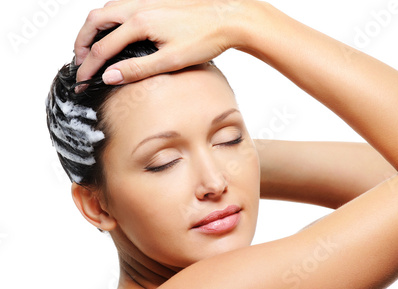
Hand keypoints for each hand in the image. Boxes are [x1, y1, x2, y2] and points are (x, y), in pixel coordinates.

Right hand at [74, 0, 247, 83]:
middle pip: (96, 21)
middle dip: (82, 42)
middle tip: (79, 61)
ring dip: (94, 28)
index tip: (81, 81)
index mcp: (139, 22)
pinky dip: (109, 19)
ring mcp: (146, 1)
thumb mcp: (171, 61)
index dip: (89, 66)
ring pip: (107, 10)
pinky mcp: (154, 1)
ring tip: (91, 47)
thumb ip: (138, 69)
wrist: (228, 18)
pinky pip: (121, 6)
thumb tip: (110, 76)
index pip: (103, 47)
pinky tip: (115, 31)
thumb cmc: (205, 39)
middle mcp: (138, 6)